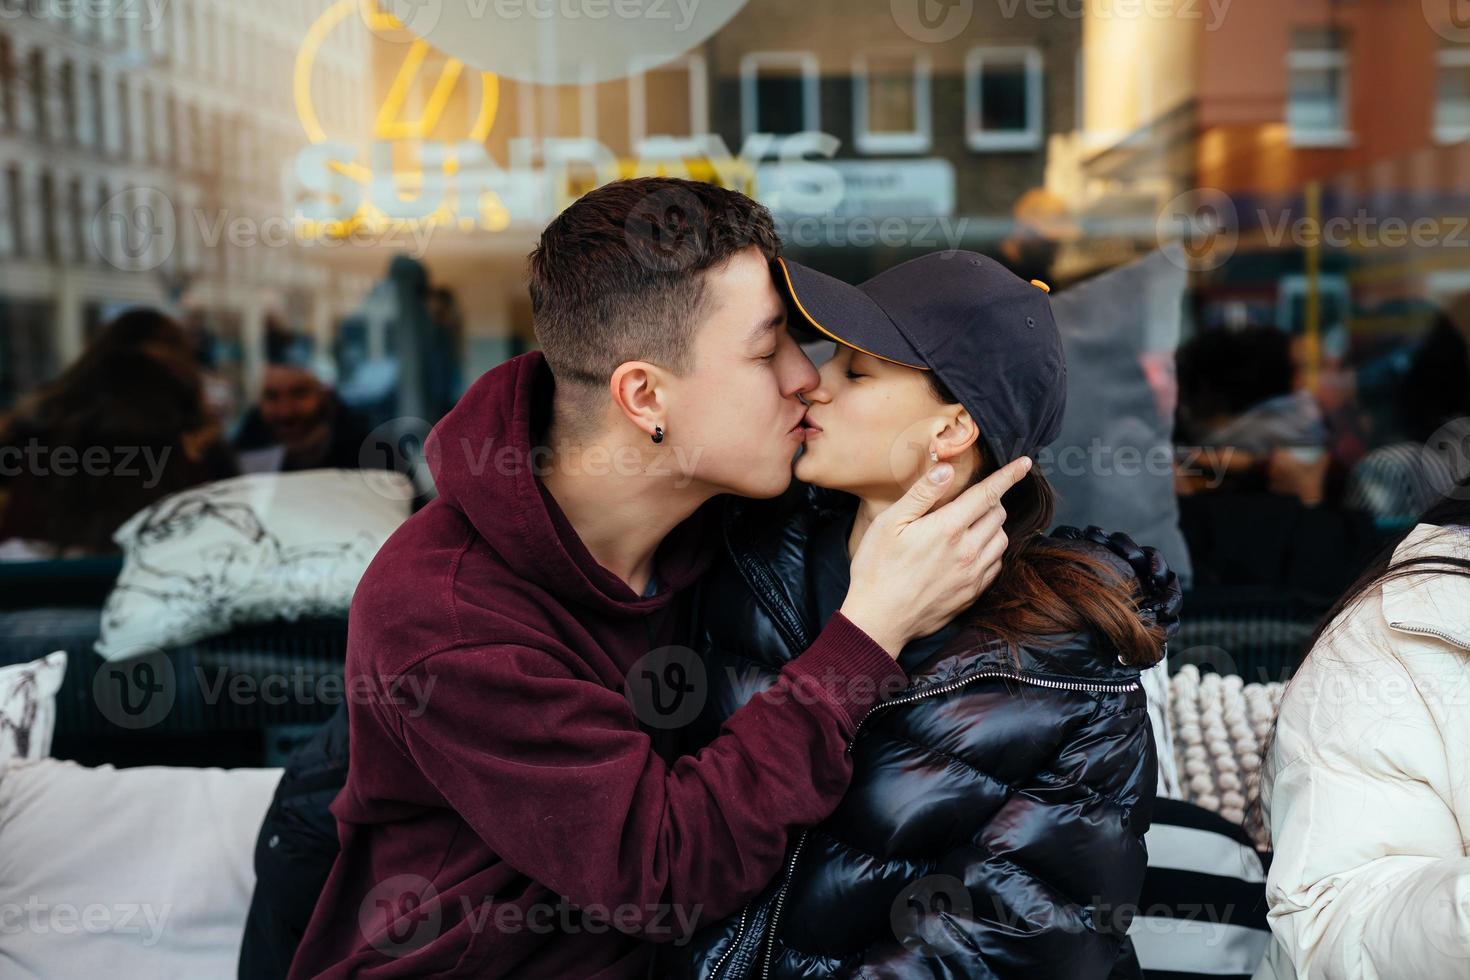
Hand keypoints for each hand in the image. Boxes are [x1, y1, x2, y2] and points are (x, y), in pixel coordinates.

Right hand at [840, 457, 1031, 657]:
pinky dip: (991, 552)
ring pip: (1002, 540)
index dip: (1009, 475)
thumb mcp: (889, 523)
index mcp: (948, 528)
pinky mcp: (972, 594)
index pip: (988, 494)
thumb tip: (947, 468)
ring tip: (971, 524)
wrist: (878, 620)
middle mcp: (968, 551)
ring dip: (993, 526)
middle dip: (991, 501)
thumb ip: (922, 494)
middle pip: (998, 515)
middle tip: (971, 500)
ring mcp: (973, 575)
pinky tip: (972, 551)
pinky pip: (996, 565)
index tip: (1025, 463)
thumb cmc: (876, 568)